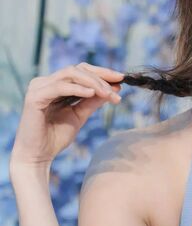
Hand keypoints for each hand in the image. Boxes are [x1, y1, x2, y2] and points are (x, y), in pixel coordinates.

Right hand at [9, 63, 123, 170]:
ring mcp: (38, 87)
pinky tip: (92, 94)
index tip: (122, 79)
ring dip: (93, 83)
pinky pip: (60, 87)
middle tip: (117, 89)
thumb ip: (93, 101)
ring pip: (71, 74)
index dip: (102, 72)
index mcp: (55, 85)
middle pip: (78, 69)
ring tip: (108, 94)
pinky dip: (78, 89)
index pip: (81, 70)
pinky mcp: (34, 97)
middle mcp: (45, 82)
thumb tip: (115, 88)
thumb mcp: (80, 115)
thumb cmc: (55, 137)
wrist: (38, 156)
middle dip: (101, 77)